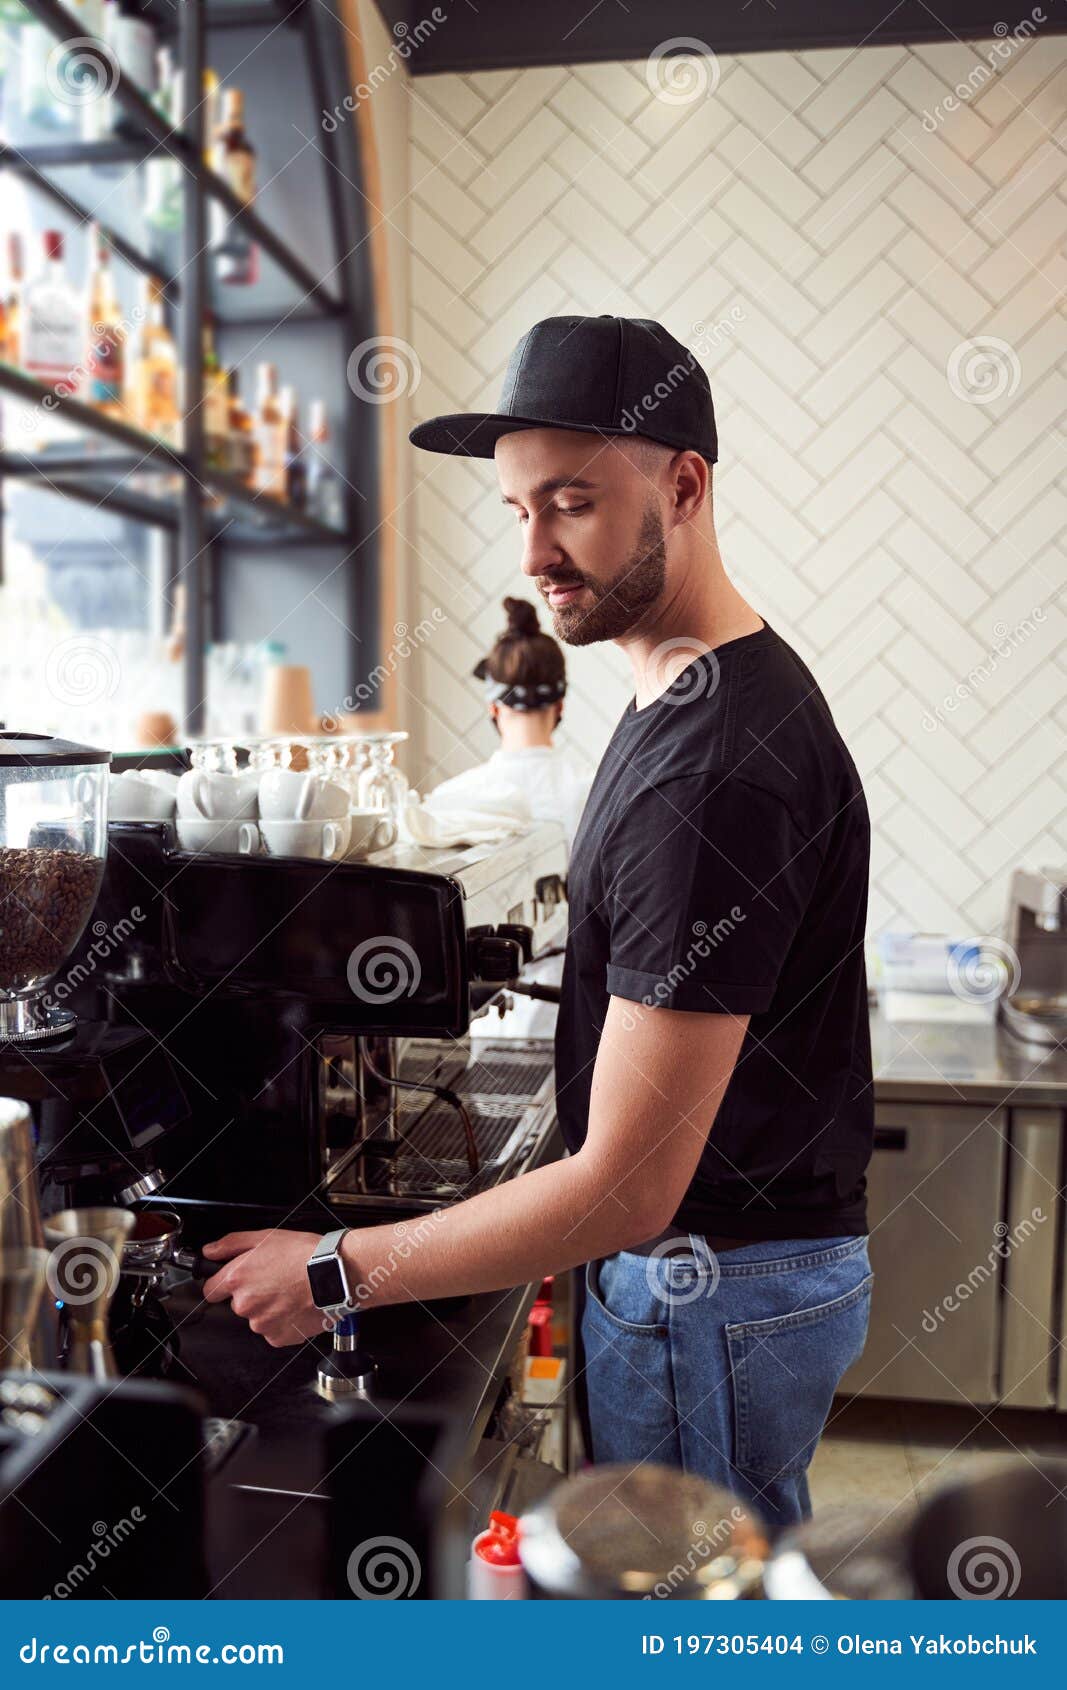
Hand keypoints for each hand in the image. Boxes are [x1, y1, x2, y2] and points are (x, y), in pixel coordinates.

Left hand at [201, 1229, 326, 1346]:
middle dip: (253, 1294)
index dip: (222, 1284)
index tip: (233, 1282)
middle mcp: (245, 1304)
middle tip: (275, 1280)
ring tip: (290, 1292)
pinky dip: (283, 1321)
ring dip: (269, 1308)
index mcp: (237, 1279)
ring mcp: (261, 1323)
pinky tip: (295, 1305)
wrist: (335, 1275)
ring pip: (258, 1318)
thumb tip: (210, 1251)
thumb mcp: (265, 1237)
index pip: (211, 1290)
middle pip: (238, 1304)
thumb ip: (230, 1244)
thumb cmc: (305, 1255)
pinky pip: (274, 1331)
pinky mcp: (278, 1337)